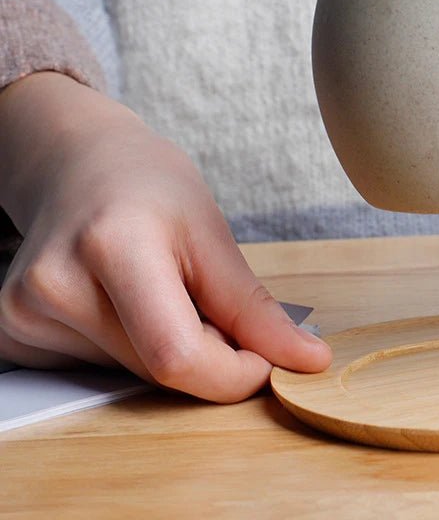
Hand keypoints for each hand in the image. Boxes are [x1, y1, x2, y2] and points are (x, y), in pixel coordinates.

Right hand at [0, 73, 330, 400]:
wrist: (78, 166)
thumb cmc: (149, 188)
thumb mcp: (211, 234)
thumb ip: (254, 308)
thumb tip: (308, 360)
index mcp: (113, 245)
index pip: (177, 355)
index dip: (233, 373)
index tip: (263, 359)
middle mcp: (55, 284)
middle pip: (156, 369)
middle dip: (204, 354)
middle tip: (204, 302)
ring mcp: (23, 313)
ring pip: (129, 374)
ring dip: (164, 349)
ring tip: (155, 288)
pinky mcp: (12, 334)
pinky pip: (96, 371)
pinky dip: (129, 349)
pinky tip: (120, 301)